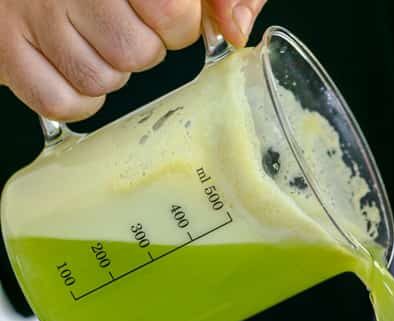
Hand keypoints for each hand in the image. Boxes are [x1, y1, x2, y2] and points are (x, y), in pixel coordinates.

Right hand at [0, 0, 265, 121]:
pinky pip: (62, 102)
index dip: (180, 23)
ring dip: (109, 73)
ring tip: (91, 39)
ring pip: (103, 81)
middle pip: (138, 53)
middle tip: (122, 25)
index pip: (171, 13)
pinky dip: (76, 98)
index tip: (166, 16)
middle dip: (143, 49)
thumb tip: (237, 28)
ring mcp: (30, 12)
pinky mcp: (5, 49)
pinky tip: (69, 65)